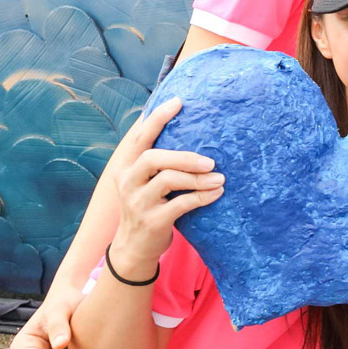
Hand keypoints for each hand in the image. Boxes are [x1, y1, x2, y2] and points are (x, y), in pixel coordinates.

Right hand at [111, 99, 223, 276]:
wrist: (135, 247)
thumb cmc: (149, 205)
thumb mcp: (146, 182)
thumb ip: (161, 161)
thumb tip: (194, 131)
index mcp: (126, 167)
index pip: (139, 137)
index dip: (157, 118)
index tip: (179, 101)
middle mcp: (127, 182)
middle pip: (153, 158)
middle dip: (184, 156)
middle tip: (211, 161)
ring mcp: (137, 202)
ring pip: (167, 181)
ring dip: (198, 178)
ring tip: (220, 178)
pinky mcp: (151, 221)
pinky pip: (180, 205)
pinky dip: (202, 197)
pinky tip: (217, 193)